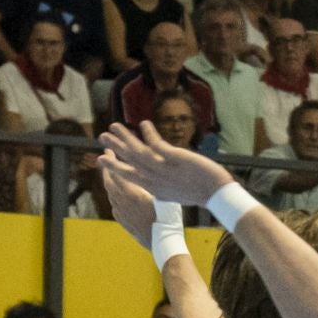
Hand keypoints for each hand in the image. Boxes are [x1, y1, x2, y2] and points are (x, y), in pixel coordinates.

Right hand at [97, 122, 234, 206]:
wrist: (216, 193)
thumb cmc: (198, 192)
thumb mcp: (173, 193)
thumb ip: (162, 189)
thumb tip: (156, 190)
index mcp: (154, 188)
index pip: (129, 176)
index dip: (115, 166)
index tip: (102, 158)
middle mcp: (155, 180)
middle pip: (129, 163)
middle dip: (114, 149)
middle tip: (101, 137)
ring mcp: (164, 170)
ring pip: (138, 153)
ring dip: (125, 138)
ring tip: (114, 125)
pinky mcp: (174, 159)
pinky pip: (157, 144)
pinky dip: (148, 134)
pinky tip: (143, 123)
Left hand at [102, 165, 159, 250]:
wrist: (163, 243)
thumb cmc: (167, 219)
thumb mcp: (163, 195)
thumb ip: (151, 182)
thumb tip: (146, 168)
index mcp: (132, 193)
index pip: (116, 172)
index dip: (110, 159)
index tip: (108, 149)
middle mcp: (123, 202)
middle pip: (109, 182)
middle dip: (106, 169)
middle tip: (105, 159)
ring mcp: (121, 213)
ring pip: (110, 194)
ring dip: (109, 182)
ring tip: (111, 175)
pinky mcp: (123, 222)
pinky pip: (114, 206)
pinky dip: (113, 196)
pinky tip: (117, 196)